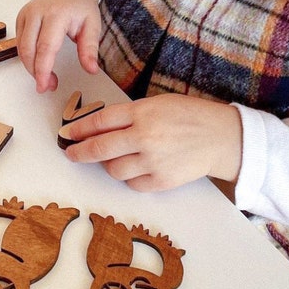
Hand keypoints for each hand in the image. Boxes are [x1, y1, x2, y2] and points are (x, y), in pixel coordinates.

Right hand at [16, 0, 101, 92]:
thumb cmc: (80, 4)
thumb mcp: (93, 24)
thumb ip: (90, 48)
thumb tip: (91, 70)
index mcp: (57, 14)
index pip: (45, 47)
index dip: (43, 69)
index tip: (46, 85)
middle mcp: (37, 13)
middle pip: (28, 49)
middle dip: (36, 72)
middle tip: (48, 85)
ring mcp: (26, 14)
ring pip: (20, 48)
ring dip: (30, 67)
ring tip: (45, 77)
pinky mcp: (20, 18)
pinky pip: (19, 42)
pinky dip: (27, 56)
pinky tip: (38, 62)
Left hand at [63, 93, 241, 190]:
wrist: (221, 137)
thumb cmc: (189, 116)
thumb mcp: (157, 104)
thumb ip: (130, 115)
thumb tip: (99, 128)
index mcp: (142, 113)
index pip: (99, 122)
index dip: (79, 129)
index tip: (67, 134)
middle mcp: (144, 137)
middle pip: (99, 148)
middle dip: (80, 152)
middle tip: (71, 153)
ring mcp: (153, 161)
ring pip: (113, 169)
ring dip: (108, 165)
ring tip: (115, 158)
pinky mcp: (162, 181)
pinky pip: (132, 184)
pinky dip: (129, 177)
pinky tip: (136, 168)